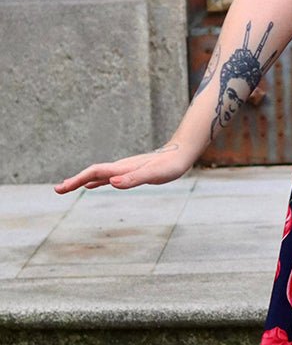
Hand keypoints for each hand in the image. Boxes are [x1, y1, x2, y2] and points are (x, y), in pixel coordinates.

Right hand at [54, 142, 192, 193]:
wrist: (180, 154)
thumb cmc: (169, 166)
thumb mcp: (153, 174)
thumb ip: (134, 179)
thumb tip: (112, 183)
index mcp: (122, 168)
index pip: (95, 172)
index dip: (78, 179)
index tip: (63, 187)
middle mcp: (120, 167)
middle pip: (92, 173)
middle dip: (74, 181)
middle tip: (58, 190)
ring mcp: (124, 169)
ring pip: (97, 175)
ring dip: (81, 181)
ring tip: (67, 187)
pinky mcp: (129, 172)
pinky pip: (107, 177)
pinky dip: (96, 182)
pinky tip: (91, 186)